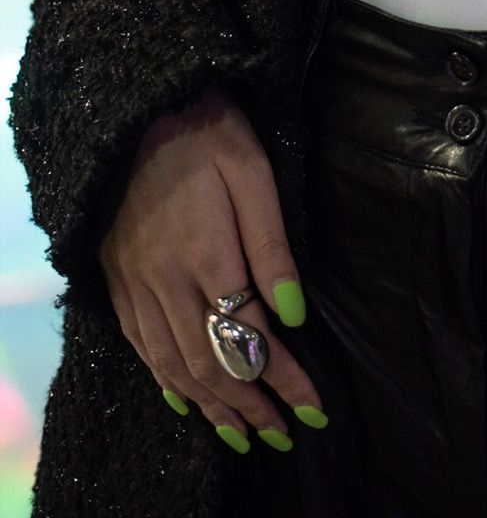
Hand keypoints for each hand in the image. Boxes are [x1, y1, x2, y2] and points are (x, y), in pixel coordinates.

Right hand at [98, 83, 327, 452]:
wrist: (135, 108)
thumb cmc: (207, 132)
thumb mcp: (253, 173)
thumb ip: (271, 245)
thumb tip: (293, 315)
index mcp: (205, 253)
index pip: (251, 337)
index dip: (284, 379)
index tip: (314, 409)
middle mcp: (164, 280)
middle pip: (211, 364)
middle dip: (251, 406)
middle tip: (285, 433)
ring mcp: (134, 283)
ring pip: (173, 366)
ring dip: (212, 407)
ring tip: (245, 435)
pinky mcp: (116, 279)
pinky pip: (140, 348)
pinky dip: (167, 383)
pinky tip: (186, 402)